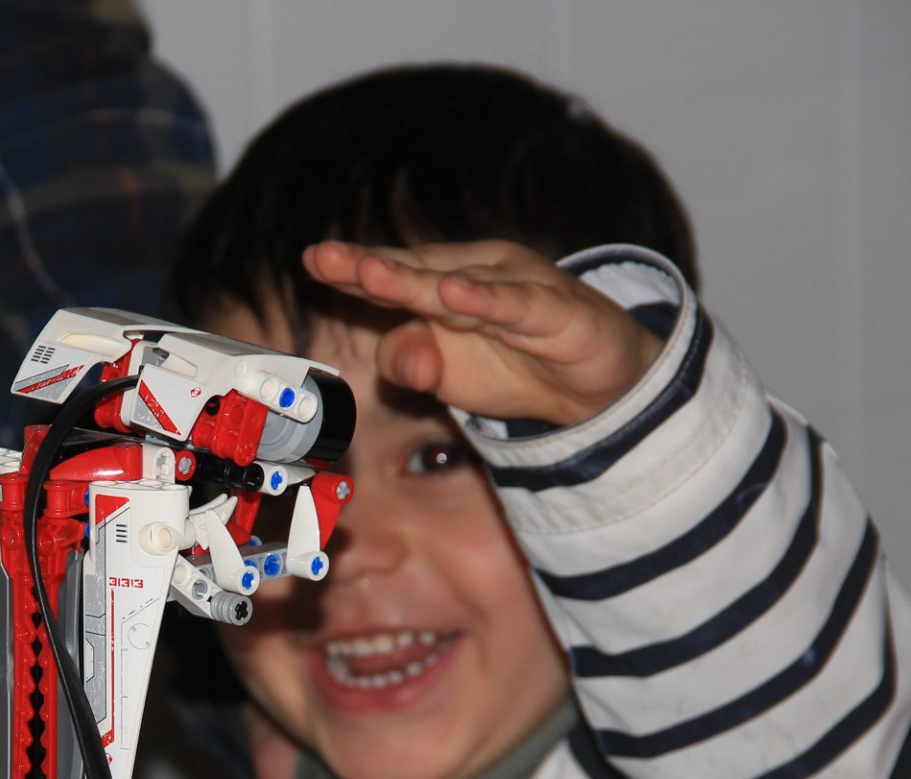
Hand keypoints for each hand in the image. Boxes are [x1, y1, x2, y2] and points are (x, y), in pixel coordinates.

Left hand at [302, 239, 665, 425]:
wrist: (598, 387)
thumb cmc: (514, 366)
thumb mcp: (448, 375)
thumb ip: (409, 364)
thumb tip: (396, 361)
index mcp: (443, 286)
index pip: (392, 276)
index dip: (353, 269)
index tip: (313, 260)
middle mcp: (477, 277)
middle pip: (416, 271)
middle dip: (370, 267)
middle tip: (328, 259)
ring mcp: (518, 291)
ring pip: (459, 286)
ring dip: (415, 280)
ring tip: (372, 273)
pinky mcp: (557, 313)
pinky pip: (517, 306)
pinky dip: (487, 300)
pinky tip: (456, 294)